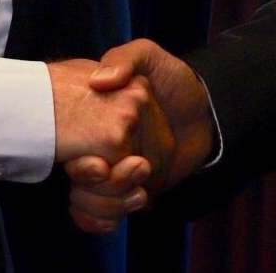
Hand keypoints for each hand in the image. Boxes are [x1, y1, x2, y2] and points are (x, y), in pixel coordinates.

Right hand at [65, 39, 215, 233]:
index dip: (82, 168)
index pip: (71, 152)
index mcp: (95, 118)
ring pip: (89, 203)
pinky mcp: (124, 189)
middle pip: (80, 184)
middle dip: (101, 191)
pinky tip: (140, 203)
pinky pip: (101, 215)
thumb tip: (100, 81)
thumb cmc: (174, 81)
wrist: (204, 113)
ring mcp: (109, 169)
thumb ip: (127, 58)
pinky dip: (108, 218)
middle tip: (140, 169)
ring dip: (111, 206)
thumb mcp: (149, 56)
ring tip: (142, 192)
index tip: (100, 166)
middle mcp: (96, 144)